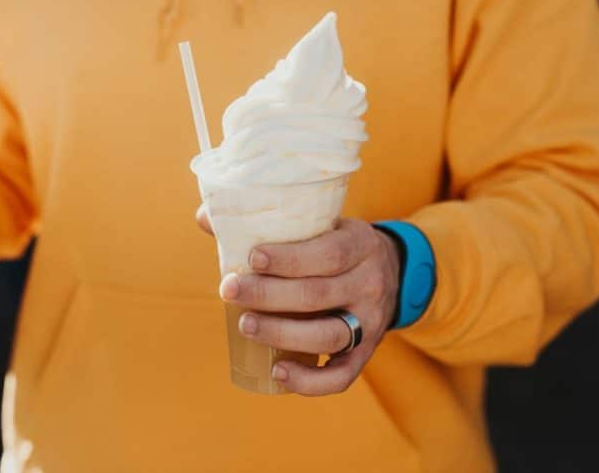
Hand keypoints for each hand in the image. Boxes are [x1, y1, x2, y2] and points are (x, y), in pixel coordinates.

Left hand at [198, 210, 401, 395]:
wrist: (393, 270)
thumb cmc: (337, 243)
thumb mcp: (320, 222)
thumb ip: (270, 221)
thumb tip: (205, 217)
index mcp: (360, 245)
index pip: (328, 254)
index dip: (288, 258)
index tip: (252, 258)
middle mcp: (370, 284)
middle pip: (318, 295)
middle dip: (268, 295)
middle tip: (229, 290)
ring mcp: (371, 322)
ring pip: (327, 336)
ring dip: (282, 334)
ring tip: (244, 325)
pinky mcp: (366, 353)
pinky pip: (340, 376)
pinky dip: (308, 381)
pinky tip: (276, 371)